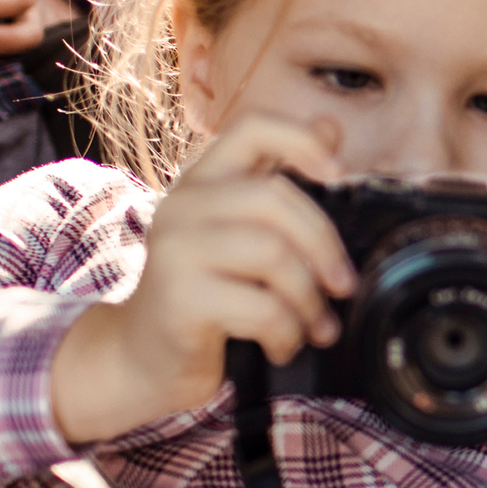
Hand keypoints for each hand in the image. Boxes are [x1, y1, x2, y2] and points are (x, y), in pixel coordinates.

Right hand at [50, 116, 354, 443]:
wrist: (142, 358)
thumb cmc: (206, 297)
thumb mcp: (241, 236)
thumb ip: (280, 187)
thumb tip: (332, 128)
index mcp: (202, 181)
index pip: (252, 129)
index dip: (302, 141)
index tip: (339, 175)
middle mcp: (183, 204)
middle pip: (275, 198)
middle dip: (323, 246)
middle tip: (343, 286)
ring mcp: (175, 247)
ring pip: (272, 253)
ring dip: (308, 299)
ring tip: (315, 327)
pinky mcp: (179, 296)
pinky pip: (260, 307)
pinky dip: (286, 332)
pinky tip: (282, 345)